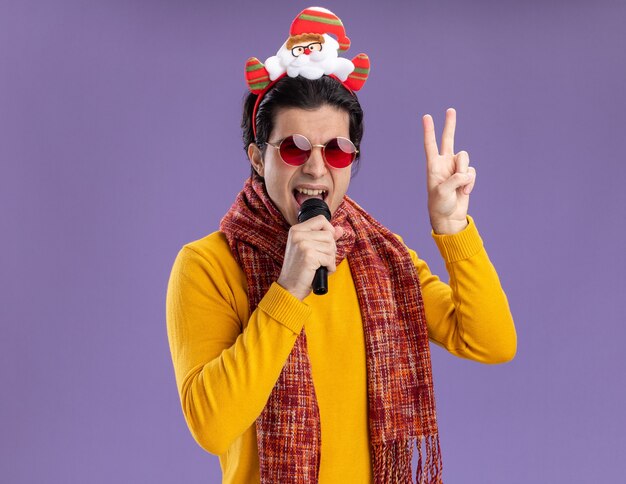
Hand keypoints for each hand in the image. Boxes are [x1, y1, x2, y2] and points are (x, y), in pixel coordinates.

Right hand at [277, 215, 344, 300]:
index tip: (327, 241)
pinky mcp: (309, 255)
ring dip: (330, 260)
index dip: (329, 229)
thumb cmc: (300, 269)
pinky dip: (329, 268)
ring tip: (319, 266)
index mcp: (296, 230)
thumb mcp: (309, 248)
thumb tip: (340, 229)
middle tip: (321, 259)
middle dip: (330, 249)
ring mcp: (303, 244)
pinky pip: (330, 259)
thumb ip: (324, 237)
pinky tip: (320, 271)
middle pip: (329, 235)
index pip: (321, 219)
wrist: (290, 287)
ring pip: (331, 247)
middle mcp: (298, 235)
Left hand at [422, 108, 476, 234]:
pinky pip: (472, 172)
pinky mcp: (466, 176)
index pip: (430, 145)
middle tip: (450, 110)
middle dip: (450, 125)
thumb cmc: (439, 205)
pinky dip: (470, 182)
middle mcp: (444, 164)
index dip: (429, 131)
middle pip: (449, 140)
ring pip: (465, 159)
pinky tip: (464, 192)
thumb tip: (466, 173)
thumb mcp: (442, 193)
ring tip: (460, 188)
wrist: (449, 217)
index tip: (426, 117)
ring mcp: (456, 169)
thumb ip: (454, 180)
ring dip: (465, 174)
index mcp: (433, 166)